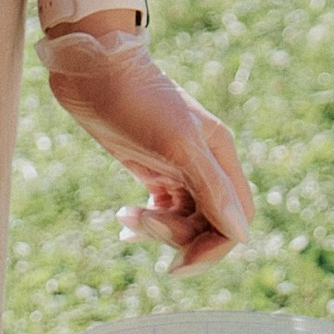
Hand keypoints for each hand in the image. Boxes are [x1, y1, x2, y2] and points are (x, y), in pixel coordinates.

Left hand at [38, 26, 253, 270]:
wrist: (92, 68)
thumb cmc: (135, 100)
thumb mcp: (176, 145)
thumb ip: (211, 188)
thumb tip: (241, 235)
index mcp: (221, 156)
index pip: (236, 220)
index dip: (213, 248)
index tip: (177, 266)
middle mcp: (206, 164)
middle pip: (210, 225)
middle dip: (177, 237)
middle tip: (140, 224)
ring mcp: (179, 167)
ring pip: (184, 220)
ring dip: (156, 230)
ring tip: (125, 218)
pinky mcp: (153, 168)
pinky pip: (163, 211)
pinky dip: (147, 223)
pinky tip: (124, 222)